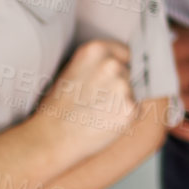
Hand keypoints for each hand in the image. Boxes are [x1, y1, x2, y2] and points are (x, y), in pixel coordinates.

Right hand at [32, 38, 138, 166]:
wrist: (51, 138)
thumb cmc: (57, 108)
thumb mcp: (72, 71)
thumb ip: (98, 64)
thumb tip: (121, 63)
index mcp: (95, 50)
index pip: (125, 52)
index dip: (120, 67)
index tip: (112, 80)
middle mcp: (111, 64)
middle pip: (131, 71)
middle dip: (121, 85)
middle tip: (98, 101)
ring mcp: (122, 85)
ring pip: (135, 90)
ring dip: (124, 101)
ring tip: (99, 112)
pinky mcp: (130, 108)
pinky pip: (137, 109)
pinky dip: (126, 116)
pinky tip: (105, 121)